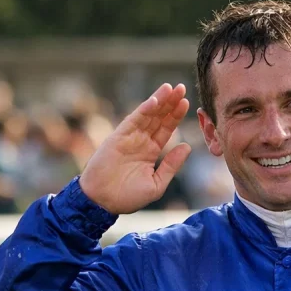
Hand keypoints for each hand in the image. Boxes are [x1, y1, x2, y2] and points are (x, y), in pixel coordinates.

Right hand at [79, 83, 191, 213]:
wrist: (103, 202)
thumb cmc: (128, 197)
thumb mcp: (157, 183)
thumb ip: (171, 165)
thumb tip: (186, 147)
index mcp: (150, 152)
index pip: (166, 130)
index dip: (175, 116)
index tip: (187, 103)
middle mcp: (140, 141)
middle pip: (158, 118)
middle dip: (170, 103)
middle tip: (182, 88)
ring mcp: (129, 138)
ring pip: (147, 116)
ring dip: (159, 101)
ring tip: (171, 88)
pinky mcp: (118, 137)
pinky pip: (133, 121)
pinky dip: (144, 110)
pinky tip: (155, 100)